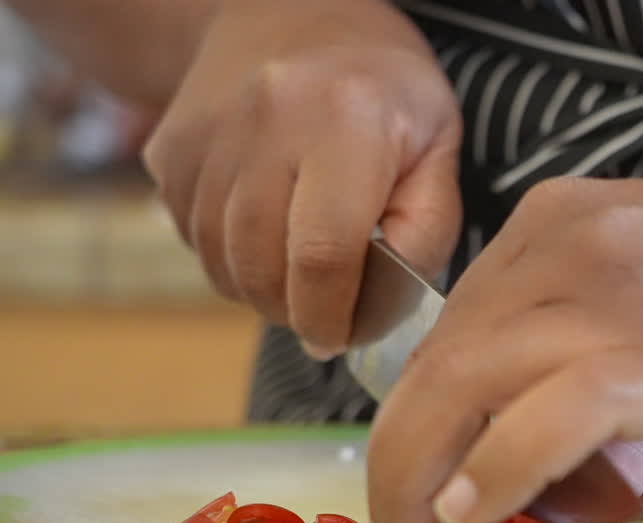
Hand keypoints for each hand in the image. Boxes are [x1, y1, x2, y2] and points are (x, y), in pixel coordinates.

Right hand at [143, 0, 461, 357]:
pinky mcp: (170, 150)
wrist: (295, 15)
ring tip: (302, 275)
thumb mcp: (438, 146)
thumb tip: (378, 312)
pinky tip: (267, 236)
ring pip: (222, 263)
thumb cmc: (385, 89)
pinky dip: (230, 261)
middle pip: (264, 269)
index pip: (323, 255)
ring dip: (262, 293)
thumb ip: (424, 230)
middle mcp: (267, 121)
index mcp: (346, 120)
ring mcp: (208, 135)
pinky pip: (193, 241)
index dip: (331, 317)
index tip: (343, 338)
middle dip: (298, 313)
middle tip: (329, 313)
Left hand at [365, 149, 642, 522]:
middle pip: (437, 366)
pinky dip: (502, 469)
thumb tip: (538, 516)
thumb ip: (593, 415)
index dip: (419, 432)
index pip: (449, 341)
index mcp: (553, 230)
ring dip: (430, 485)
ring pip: (466, 385)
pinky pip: (553, 412)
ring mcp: (612, 293)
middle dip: (405, 470)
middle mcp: (562, 247)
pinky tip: (480, 511)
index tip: (423, 503)